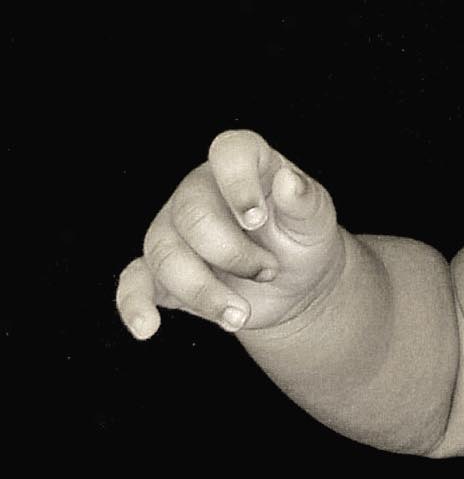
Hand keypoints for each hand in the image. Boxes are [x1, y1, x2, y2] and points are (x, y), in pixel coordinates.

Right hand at [116, 129, 344, 340]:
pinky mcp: (159, 273)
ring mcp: (174, 230)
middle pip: (193, 215)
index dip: (238, 183)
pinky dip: (134, 305)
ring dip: (203, 291)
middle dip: (233, 255)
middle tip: (268, 272)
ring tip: (240, 314)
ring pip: (166, 254)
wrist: (291, 285)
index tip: (256, 221)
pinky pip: (134, 283)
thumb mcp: (316, 220)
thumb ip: (304, 200)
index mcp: (244, 164)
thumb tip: (288, 181)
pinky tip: (147, 327)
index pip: (230, 151)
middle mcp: (200, 190)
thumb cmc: (302, 239)